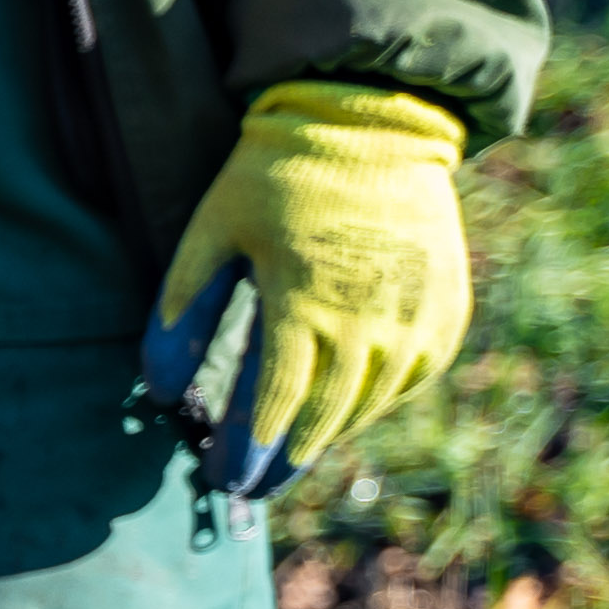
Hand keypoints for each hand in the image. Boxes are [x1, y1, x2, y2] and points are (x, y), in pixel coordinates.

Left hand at [147, 81, 473, 489]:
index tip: (220, 476)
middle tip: (251, 486)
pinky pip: (415, 374)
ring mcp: (415, 315)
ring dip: (328, 435)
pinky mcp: (447, 305)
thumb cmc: (277, 175)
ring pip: (370, 403)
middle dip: (282, 459)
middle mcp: (368, 318)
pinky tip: (347, 409)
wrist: (373, 121)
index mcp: (304, 302)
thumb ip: (183, 310)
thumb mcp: (212, 232)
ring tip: (291, 455)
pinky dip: (379, 400)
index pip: (272, 404)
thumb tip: (162, 392)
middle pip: (322, 416)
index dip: (246, 448)